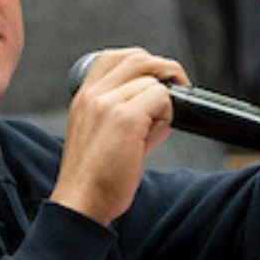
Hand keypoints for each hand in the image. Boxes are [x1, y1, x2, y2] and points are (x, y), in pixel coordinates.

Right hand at [53, 47, 185, 224]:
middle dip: (164, 70)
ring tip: (152, 131)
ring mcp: (108, 103)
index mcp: (84, 96)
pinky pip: (161, 99)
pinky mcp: (126, 119)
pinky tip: (151, 139)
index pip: (114, 57)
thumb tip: (161, 100)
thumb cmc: (93, 177)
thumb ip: (126, 110)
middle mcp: (93, 94)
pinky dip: (165, 117)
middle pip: (138, 57)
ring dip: (163, 103)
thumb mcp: (102, 134)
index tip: (155, 82)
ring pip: (153, 80)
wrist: (81, 202)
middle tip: (178, 89)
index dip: (142, 65)